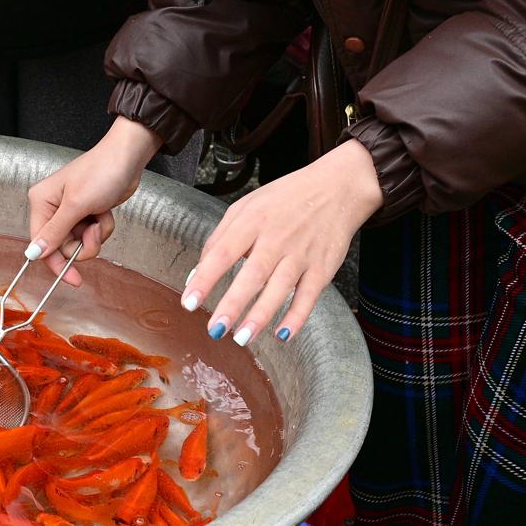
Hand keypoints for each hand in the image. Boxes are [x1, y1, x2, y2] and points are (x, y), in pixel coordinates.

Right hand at [27, 118, 163, 286]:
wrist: (127, 158)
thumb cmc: (100, 172)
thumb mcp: (76, 205)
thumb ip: (55, 232)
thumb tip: (33, 254)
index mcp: (41, 202)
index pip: (41, 244)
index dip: (56, 263)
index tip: (73, 279)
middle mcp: (52, 208)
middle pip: (61, 246)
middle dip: (82, 244)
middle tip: (94, 232)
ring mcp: (70, 212)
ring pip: (78, 243)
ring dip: (94, 236)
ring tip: (100, 218)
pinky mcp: (86, 213)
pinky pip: (90, 235)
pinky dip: (101, 228)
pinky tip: (105, 212)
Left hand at [181, 139, 383, 344]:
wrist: (337, 187)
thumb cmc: (284, 199)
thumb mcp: (245, 207)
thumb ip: (219, 239)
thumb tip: (196, 274)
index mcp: (251, 221)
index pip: (223, 252)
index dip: (205, 278)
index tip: (188, 301)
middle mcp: (276, 238)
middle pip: (252, 275)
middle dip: (232, 304)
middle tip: (215, 330)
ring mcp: (302, 254)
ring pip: (280, 288)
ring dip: (260, 316)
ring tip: (242, 338)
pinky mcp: (324, 267)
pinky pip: (309, 296)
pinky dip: (297, 316)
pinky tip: (283, 334)